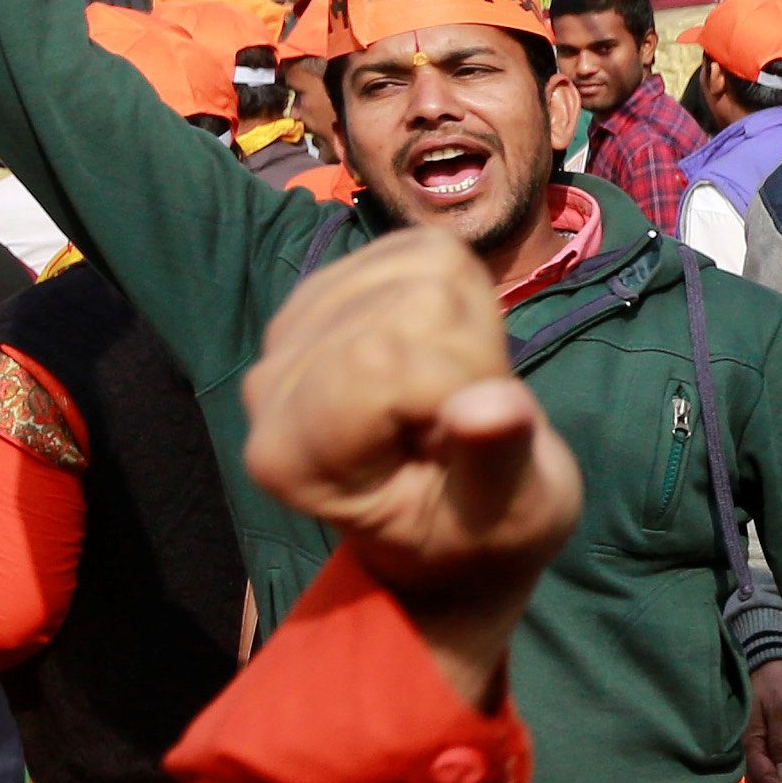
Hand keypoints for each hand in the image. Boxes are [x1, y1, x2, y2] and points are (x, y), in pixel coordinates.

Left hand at [239, 230, 581, 706]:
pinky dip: (453, 289)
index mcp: (296, 457)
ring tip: (454, 386)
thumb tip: (486, 405)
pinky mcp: (323, 291)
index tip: (471, 434)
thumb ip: (492, 459)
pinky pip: (413, 247)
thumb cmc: (483, 535)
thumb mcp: (511, 517)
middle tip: (465, 416)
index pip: (384, 359)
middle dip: (470, 350)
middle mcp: (270, 387)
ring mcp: (290, 332)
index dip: (460, 380)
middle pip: (407, 304)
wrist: (452, 525)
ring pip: (417, 264)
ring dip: (466, 318)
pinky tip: (441, 345)